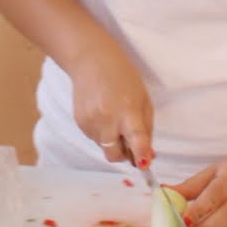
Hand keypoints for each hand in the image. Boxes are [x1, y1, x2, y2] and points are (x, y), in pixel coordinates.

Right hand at [67, 44, 153, 169]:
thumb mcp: (143, 100)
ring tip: (112, 116)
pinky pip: (93, 139)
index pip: (136, 138)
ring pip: (104, 147)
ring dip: (112, 141)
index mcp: (128, 110)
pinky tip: (102, 113)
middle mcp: (107, 118)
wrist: (91, 61)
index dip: (140, 154)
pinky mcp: (79, 122)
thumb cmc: (122, 78)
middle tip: (129, 141)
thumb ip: (146, 130)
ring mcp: (90, 121)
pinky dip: (101, 133)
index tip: (144, 165)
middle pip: (115, 155)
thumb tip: (147, 157)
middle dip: (124, 155)